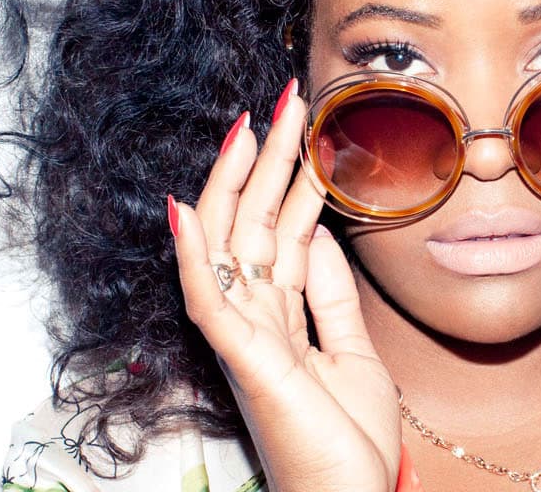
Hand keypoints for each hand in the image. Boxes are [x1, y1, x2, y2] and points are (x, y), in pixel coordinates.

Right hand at [170, 81, 400, 491]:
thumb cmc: (349, 441)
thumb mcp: (354, 349)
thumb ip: (332, 293)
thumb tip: (320, 230)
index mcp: (280, 315)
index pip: (279, 229)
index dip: (290, 176)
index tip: (303, 125)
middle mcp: (254, 318)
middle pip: (253, 222)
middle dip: (268, 158)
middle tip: (285, 98)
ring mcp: (243, 338)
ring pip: (229, 244)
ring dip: (236, 182)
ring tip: (248, 125)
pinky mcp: (243, 361)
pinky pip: (209, 300)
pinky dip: (194, 254)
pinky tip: (186, 208)